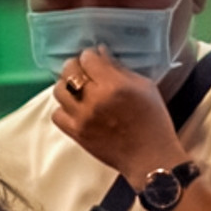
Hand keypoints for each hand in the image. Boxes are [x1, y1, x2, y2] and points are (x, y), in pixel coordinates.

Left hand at [51, 45, 189, 182]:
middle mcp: (94, 99)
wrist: (150, 158)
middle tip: (85, 71)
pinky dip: (63, 109)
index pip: (88, 58)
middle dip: (76, 66)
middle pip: (69, 70)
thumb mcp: (146, 87)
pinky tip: (75, 109)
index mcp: (114, 85)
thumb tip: (100, 53)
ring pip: (58, 90)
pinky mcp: (76, 133)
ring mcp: (82, 118)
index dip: (91, 56)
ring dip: (67, 85)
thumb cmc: (154, 121)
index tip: (96, 60)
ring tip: (78, 89)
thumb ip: (121, 68)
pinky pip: (57, 114)